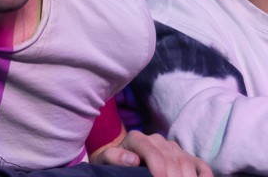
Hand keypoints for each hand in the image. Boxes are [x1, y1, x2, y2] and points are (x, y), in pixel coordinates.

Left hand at [94, 131, 212, 176]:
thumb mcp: (106, 161)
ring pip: (187, 162)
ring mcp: (174, 148)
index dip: (158, 168)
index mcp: (137, 138)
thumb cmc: (113, 164)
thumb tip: (132, 159)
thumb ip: (114, 157)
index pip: (152, 152)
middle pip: (172, 159)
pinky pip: (200, 164)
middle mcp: (157, 140)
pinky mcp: (186, 156)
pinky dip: (205, 175)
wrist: (121, 162)